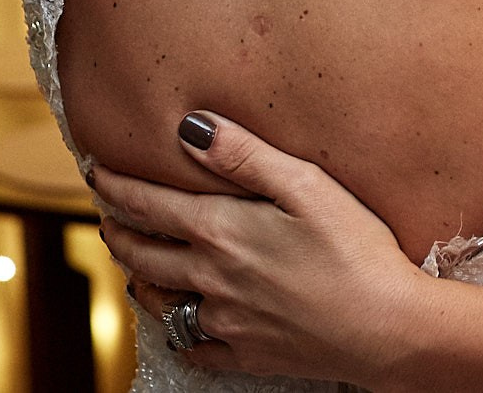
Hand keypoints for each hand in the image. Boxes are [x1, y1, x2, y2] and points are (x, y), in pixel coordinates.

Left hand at [95, 113, 430, 386]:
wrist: (388, 329)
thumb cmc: (357, 250)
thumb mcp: (306, 186)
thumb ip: (245, 156)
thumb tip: (190, 128)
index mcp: (221, 232)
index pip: (148, 204)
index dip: (115, 186)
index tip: (94, 171)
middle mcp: (211, 278)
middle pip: (142, 253)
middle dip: (117, 230)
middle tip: (107, 215)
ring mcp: (225, 321)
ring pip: (159, 300)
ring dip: (139, 276)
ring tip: (135, 262)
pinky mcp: (246, 354)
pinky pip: (193, 347)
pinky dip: (177, 332)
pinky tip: (181, 323)